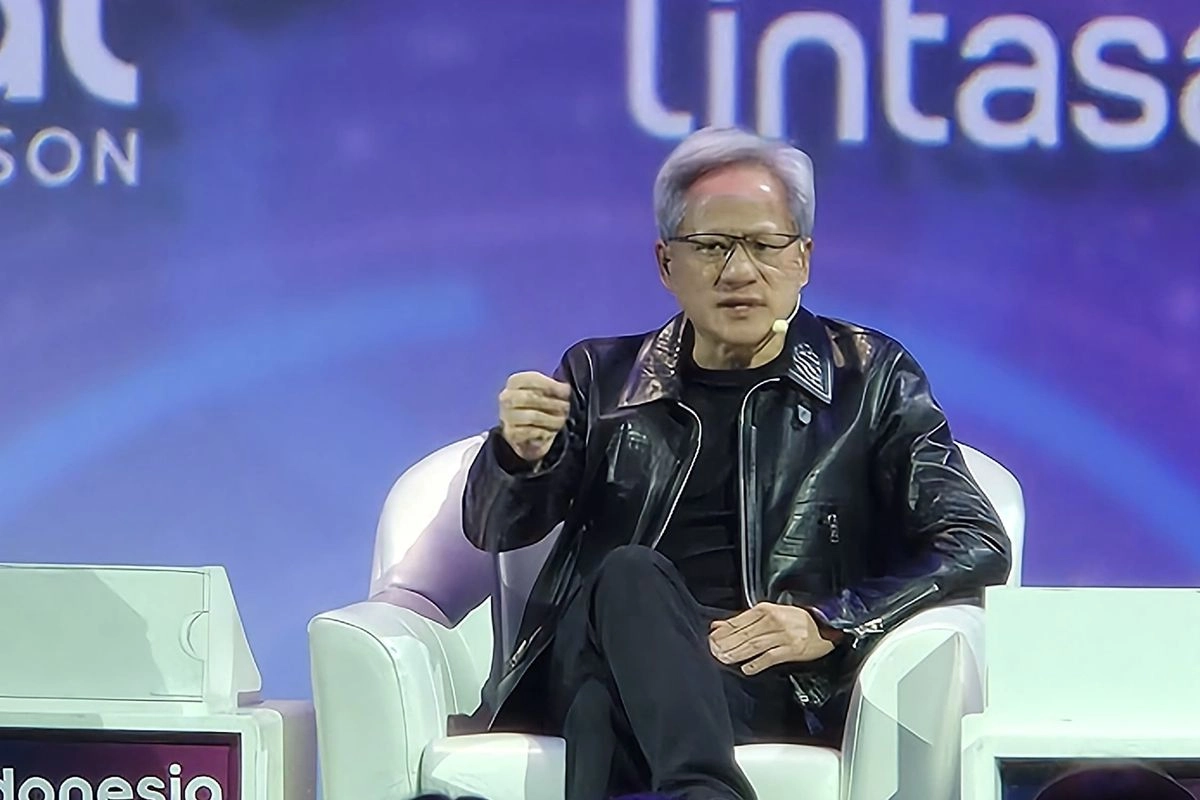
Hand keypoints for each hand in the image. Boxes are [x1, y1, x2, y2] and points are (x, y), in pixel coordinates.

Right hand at [498, 371, 571, 463]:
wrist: (528, 433)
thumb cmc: (539, 407)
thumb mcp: (546, 392)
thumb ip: (554, 388)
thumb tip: (566, 389)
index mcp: (515, 382)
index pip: (531, 379)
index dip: (551, 385)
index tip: (566, 392)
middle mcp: (507, 397)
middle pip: (530, 397)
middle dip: (552, 403)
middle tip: (567, 408)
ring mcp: (507, 416)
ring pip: (531, 416)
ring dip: (551, 419)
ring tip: (562, 421)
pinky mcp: (510, 434)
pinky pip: (529, 432)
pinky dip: (544, 432)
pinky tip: (551, 432)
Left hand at [708, 603, 835, 674]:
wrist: (826, 626)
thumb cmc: (796, 620)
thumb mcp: (771, 614)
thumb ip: (744, 620)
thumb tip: (718, 625)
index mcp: (766, 610)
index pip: (739, 621)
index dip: (724, 631)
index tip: (711, 638)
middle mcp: (774, 621)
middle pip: (744, 634)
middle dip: (727, 643)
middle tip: (714, 651)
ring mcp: (783, 635)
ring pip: (754, 645)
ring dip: (737, 653)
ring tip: (725, 659)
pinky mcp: (792, 649)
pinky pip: (771, 657)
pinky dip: (757, 663)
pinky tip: (747, 668)